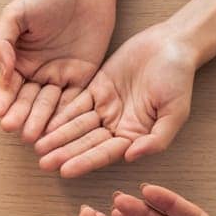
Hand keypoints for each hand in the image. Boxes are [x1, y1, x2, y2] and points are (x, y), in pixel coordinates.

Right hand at [0, 0, 119, 143]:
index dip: (3, 99)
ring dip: (40, 120)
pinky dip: (65, 114)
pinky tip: (57, 128)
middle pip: (28, 100)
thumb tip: (3, 70)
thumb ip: (3, 41)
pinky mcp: (84, 78)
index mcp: (19, 59)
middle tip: (14, 129)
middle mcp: (38, 73)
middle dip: (21, 114)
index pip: (9, 85)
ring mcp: (61, 77)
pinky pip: (74, 99)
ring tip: (32, 135)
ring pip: (49, 105)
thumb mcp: (17, 12)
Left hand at [33, 24, 196, 177]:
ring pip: (78, 125)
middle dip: (65, 153)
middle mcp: (117, 126)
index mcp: (135, 136)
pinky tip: (44, 121)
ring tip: (37, 146)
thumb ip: (156, 139)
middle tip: (43, 163)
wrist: (171, 44)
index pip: (106, 153)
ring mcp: (106, 108)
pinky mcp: (97, 89)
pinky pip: (76, 103)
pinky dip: (60, 113)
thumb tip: (131, 157)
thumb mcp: (176, 112)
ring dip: (58, 136)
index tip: (65, 171)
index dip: (85, 162)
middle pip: (87, 143)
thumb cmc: (179, 78)